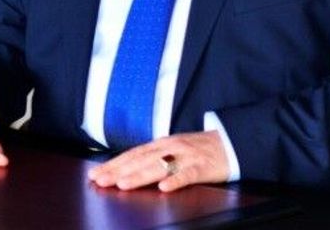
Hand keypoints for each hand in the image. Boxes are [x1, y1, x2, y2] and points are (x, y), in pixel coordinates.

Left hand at [88, 131, 228, 191]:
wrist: (233, 141)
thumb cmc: (202, 148)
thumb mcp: (175, 148)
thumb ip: (155, 156)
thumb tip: (129, 167)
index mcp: (163, 143)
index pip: (133, 154)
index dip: (113, 164)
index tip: (95, 173)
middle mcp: (172, 147)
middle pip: (141, 160)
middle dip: (118, 171)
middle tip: (99, 180)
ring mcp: (187, 156)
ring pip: (159, 166)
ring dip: (139, 175)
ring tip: (122, 184)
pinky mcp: (203, 167)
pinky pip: (188, 175)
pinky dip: (175, 181)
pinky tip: (163, 188)